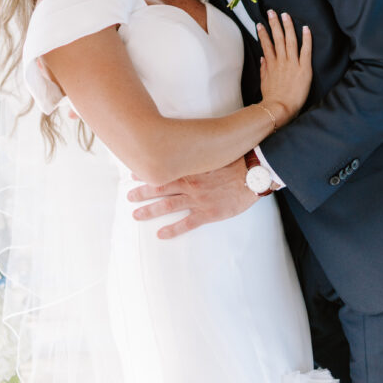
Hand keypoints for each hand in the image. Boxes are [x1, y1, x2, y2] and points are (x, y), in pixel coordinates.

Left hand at [127, 158, 257, 238]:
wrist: (254, 174)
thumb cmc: (237, 160)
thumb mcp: (215, 152)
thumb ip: (200, 154)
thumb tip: (187, 148)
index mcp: (192, 168)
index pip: (164, 170)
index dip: (148, 172)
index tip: (134, 173)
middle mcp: (191, 184)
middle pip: (160, 188)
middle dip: (142, 192)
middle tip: (128, 196)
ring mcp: (198, 200)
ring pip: (168, 206)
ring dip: (150, 210)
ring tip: (135, 214)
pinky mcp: (208, 213)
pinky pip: (186, 224)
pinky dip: (172, 230)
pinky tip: (160, 234)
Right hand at [258, 10, 311, 126]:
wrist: (279, 108)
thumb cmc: (272, 98)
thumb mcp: (265, 82)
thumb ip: (264, 68)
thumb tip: (263, 58)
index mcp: (271, 64)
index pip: (266, 45)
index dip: (263, 33)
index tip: (260, 24)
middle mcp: (281, 61)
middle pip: (277, 38)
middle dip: (274, 24)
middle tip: (272, 12)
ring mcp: (292, 64)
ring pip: (290, 41)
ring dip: (287, 27)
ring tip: (285, 15)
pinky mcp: (303, 69)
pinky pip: (306, 51)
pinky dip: (306, 39)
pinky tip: (305, 28)